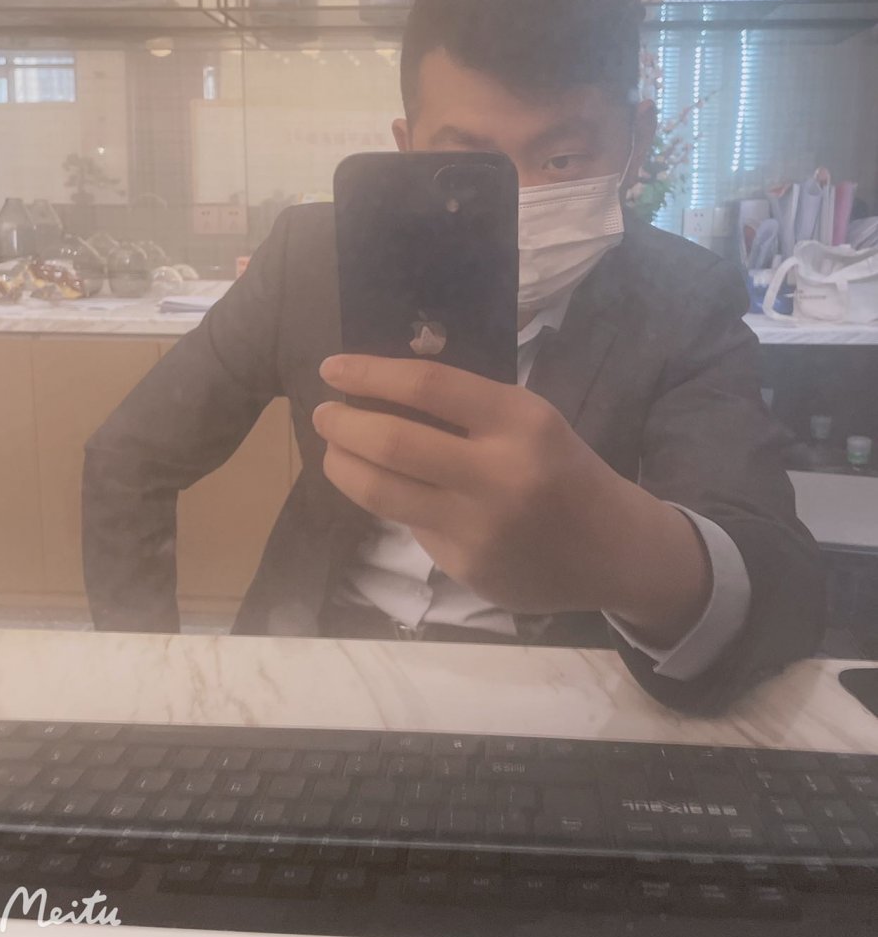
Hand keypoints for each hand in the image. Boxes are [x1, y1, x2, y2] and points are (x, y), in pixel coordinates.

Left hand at [312, 354, 708, 633]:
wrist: (613, 549)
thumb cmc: (563, 469)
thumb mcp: (529, 422)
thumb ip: (465, 411)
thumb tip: (379, 392)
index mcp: (520, 420)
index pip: (426, 386)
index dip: (369, 374)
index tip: (333, 368)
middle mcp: (499, 474)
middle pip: (391, 442)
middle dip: (342, 424)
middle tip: (324, 414)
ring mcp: (479, 527)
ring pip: (381, 492)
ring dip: (342, 466)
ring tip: (334, 452)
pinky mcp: (465, 567)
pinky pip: (409, 525)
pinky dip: (390, 502)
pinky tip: (391, 492)